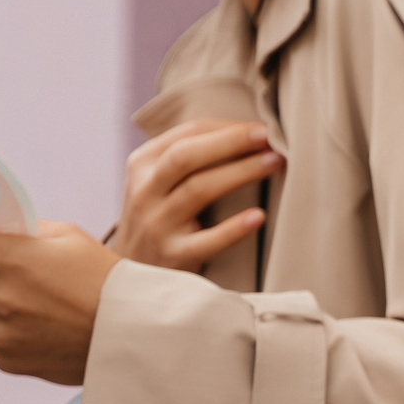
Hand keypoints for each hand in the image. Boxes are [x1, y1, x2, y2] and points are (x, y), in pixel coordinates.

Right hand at [113, 120, 282, 270]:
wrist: (129, 275)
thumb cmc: (159, 218)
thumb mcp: (158, 182)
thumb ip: (188, 157)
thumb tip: (249, 133)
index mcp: (143, 165)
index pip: (187, 134)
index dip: (227, 127)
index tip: (261, 127)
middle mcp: (145, 192)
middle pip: (187, 156)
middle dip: (231, 141)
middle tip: (269, 136)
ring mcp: (156, 225)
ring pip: (198, 190)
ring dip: (240, 172)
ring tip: (274, 163)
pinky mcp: (172, 257)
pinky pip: (206, 241)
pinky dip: (233, 228)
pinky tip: (258, 216)